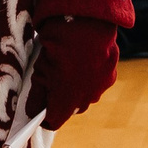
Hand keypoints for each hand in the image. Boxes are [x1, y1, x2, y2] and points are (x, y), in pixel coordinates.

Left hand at [28, 16, 120, 131]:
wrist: (85, 26)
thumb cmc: (58, 48)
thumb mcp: (40, 69)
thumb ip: (39, 91)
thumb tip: (36, 105)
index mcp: (65, 103)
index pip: (54, 122)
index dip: (46, 118)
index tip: (41, 112)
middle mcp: (85, 101)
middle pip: (71, 109)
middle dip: (63, 100)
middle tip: (53, 84)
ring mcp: (100, 88)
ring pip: (86, 95)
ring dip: (79, 87)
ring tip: (70, 68)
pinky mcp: (111, 76)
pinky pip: (98, 82)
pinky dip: (92, 75)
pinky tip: (85, 60)